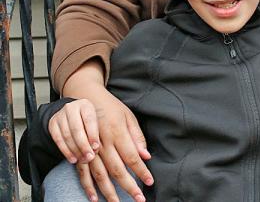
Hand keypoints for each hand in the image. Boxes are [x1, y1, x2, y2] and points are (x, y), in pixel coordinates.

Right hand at [48, 99, 99, 164]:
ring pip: (66, 136)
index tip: (96, 147)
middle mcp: (71, 108)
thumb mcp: (96, 119)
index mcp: (85, 105)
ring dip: (75, 150)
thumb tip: (95, 149)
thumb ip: (97, 132)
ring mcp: (60, 116)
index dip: (92, 135)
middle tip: (90, 157)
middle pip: (76, 129)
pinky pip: (58, 140)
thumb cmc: (88, 119)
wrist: (72, 113)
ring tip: (83, 160)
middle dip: (83, 145)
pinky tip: (73, 159)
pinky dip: (66, 151)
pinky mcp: (52, 124)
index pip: (89, 120)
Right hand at [62, 78, 151, 201]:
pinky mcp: (79, 152)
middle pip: (117, 169)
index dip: (141, 171)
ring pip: (99, 175)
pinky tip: (94, 198)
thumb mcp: (128, 117)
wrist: (86, 98)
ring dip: (108, 191)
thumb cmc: (111, 108)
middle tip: (139, 199)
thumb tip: (146, 156)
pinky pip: (83, 173)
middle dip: (129, 186)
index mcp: (117, 132)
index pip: (131, 156)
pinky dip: (88, 186)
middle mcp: (102, 143)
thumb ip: (137, 137)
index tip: (150, 182)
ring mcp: (89, 149)